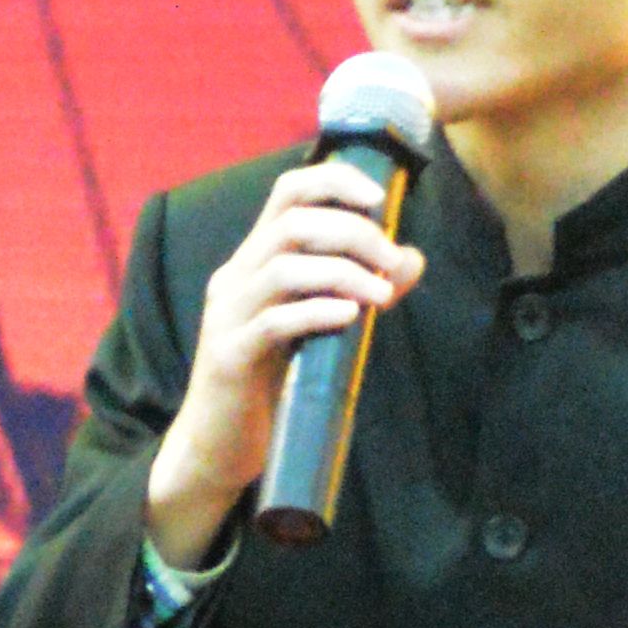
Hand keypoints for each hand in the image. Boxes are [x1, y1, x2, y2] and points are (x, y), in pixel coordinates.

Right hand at [147, 159, 425, 565]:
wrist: (216, 446)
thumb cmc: (270, 382)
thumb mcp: (319, 326)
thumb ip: (358, 289)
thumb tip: (411, 258)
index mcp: (253, 260)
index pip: (288, 191)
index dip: (334, 181)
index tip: (379, 197)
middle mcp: (234, 277)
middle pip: (293, 223)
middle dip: (354, 233)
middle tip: (392, 260)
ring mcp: (226, 315)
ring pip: (285, 268)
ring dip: (344, 273)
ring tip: (381, 295)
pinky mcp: (229, 357)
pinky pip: (274, 322)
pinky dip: (318, 312)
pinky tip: (350, 318)